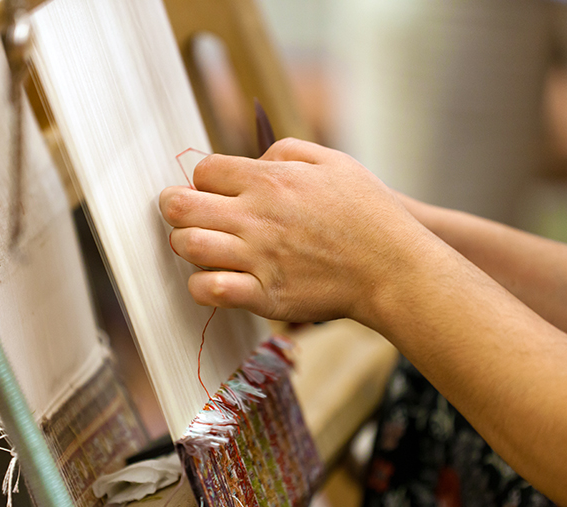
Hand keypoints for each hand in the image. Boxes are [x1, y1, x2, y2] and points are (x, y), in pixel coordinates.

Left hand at [159, 138, 423, 323]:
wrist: (393, 268)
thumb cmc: (369, 212)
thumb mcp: (334, 162)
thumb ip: (288, 151)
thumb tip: (255, 157)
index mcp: (270, 180)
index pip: (204, 171)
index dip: (202, 179)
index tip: (212, 190)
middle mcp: (256, 217)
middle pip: (182, 206)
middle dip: (173, 206)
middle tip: (181, 212)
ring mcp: (258, 258)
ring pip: (188, 246)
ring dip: (185, 244)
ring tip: (200, 246)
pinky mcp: (265, 295)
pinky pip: (210, 290)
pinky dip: (201, 285)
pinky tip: (213, 280)